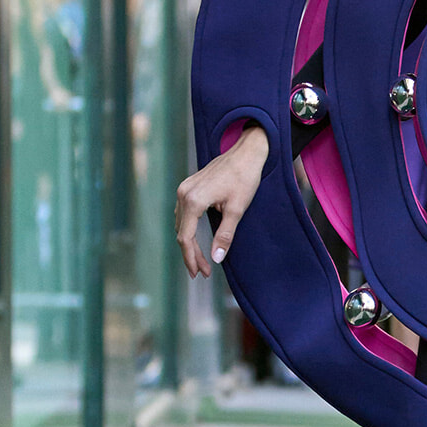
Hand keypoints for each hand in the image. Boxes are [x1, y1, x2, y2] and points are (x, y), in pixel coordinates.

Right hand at [175, 124, 270, 278]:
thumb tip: (216, 259)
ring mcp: (184, 189)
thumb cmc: (244, 178)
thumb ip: (225, 235)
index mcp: (193, 200)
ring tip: (201, 261)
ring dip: (189, 243)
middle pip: (181, 232)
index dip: (192, 258)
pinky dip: (189, 229)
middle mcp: (183, 194)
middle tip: (202, 272)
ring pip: (180, 224)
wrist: (246, 152)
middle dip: (191, 254)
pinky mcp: (188, 186)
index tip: (200, 273)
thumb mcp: (237, 210)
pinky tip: (197, 240)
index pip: (186, 237)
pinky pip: (183, 213)